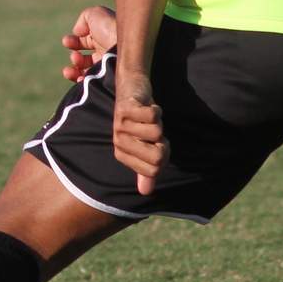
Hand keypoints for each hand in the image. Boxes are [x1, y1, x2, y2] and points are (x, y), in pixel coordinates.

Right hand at [59, 4, 116, 80]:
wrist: (126, 49)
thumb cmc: (111, 29)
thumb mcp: (96, 14)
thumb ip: (83, 20)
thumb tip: (77, 32)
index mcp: (103, 38)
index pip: (85, 42)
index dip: (73, 42)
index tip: (67, 42)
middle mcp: (106, 53)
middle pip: (83, 59)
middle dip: (74, 57)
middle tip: (75, 56)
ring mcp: (106, 67)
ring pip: (84, 72)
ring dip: (73, 70)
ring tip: (71, 70)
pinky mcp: (106, 80)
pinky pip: (90, 84)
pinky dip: (80, 80)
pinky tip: (78, 77)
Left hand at [111, 73, 168, 196]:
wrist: (131, 88)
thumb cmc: (139, 119)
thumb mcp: (144, 145)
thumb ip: (146, 169)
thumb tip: (145, 193)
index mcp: (122, 154)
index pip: (156, 168)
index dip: (162, 153)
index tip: (153, 141)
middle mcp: (119, 141)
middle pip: (158, 155)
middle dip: (163, 140)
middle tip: (151, 128)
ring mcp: (120, 125)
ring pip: (157, 132)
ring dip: (158, 121)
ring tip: (147, 116)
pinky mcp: (125, 108)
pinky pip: (153, 114)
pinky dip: (156, 108)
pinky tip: (146, 105)